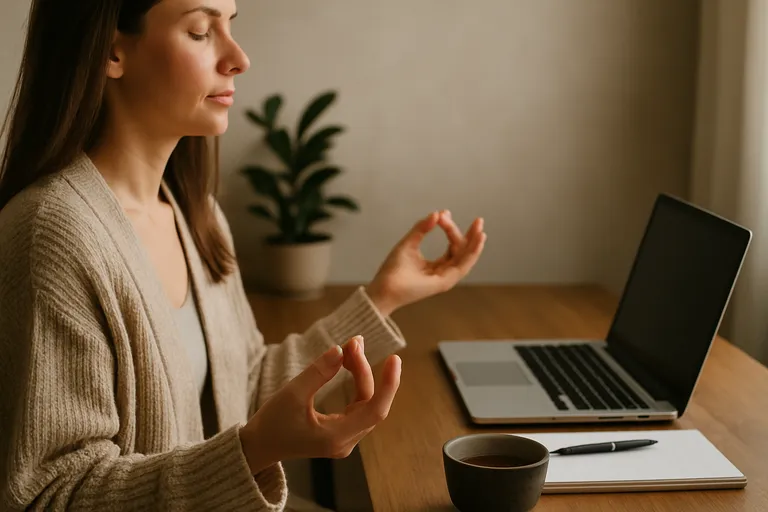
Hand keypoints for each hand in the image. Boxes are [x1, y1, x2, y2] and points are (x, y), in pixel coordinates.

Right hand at [239, 336, 400, 474]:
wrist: (258, 447)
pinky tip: (349, 364)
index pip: (375, 410)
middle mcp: (345, 442)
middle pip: (369, 402)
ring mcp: (344, 439)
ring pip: (365, 402)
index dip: (389, 384)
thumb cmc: (272, 423)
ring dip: (360, 374)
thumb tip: (342, 349)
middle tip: (353, 341)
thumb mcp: (292, 394)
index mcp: (336, 437)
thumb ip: (319, 372)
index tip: (395, 359)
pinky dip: (355, 383)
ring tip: (350, 348)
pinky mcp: (341, 433)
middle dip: (364, 369)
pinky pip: (358, 405)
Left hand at [367, 210, 485, 315]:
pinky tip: (477, 240)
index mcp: (436, 266)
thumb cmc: (392, 271)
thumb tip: (437, 213)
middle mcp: (443, 273)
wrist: (383, 288)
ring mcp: (445, 279)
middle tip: (479, 220)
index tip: (443, 215)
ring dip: (475, 243)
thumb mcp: (408, 243)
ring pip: (466, 259)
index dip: (450, 229)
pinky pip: (463, 266)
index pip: (451, 246)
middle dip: (471, 236)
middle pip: (462, 252)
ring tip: (480, 229)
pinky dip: (472, 253)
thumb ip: (421, 228)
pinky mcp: (444, 282)